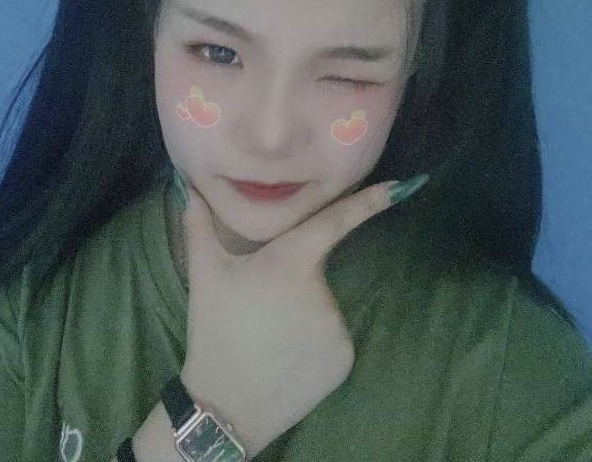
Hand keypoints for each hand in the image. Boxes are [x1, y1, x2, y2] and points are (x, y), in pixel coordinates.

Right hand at [178, 177, 403, 457]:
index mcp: (291, 261)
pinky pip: (332, 337)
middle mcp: (323, 290)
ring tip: (269, 335)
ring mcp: (337, 326)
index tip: (403, 186)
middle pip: (314, 272)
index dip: (369, 201)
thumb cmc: (215, 329)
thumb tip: (189, 188)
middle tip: (259, 307)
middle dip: (292, 282)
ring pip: (323, 306)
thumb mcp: (205, 275)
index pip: (335, 222)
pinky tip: (287, 356)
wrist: (226, 405)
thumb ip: (198, 225)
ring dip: (302, 313)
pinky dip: (314, 341)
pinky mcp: (344, 357)